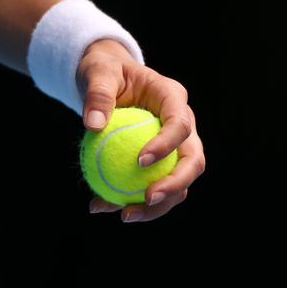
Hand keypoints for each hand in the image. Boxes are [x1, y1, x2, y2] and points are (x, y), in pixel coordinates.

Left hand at [76, 38, 205, 222]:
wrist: (105, 81)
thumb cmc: (105, 72)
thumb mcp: (98, 74)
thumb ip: (97, 95)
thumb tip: (92, 125)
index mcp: (172, 96)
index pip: (180, 123)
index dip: (166, 145)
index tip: (139, 161)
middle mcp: (182, 123)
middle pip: (193, 159)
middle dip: (176, 184)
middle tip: (146, 199)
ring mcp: (176, 145)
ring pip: (179, 181)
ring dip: (157, 205)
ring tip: (125, 215)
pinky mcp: (161, 162)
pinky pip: (152, 186)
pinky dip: (131, 201)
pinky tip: (101, 207)